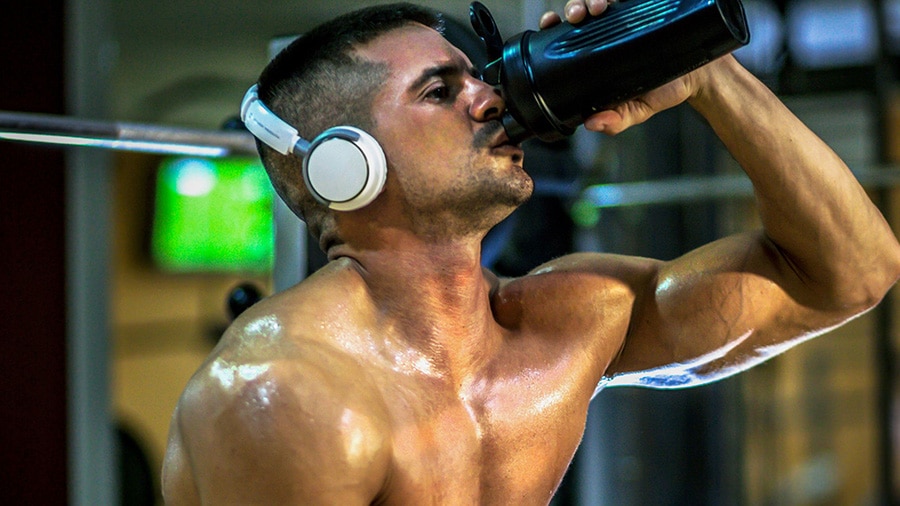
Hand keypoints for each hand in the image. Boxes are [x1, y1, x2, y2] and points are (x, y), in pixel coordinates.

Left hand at [538, 0, 699, 134]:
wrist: (703, 75)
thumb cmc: (665, 89)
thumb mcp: (638, 109)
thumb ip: (616, 119)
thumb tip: (592, 125)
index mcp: (596, 52)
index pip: (566, 35)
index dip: (553, 27)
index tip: (548, 23)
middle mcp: (608, 29)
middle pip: (579, 10)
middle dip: (572, 7)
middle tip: (575, 16)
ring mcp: (627, 15)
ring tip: (598, 7)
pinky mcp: (644, 4)